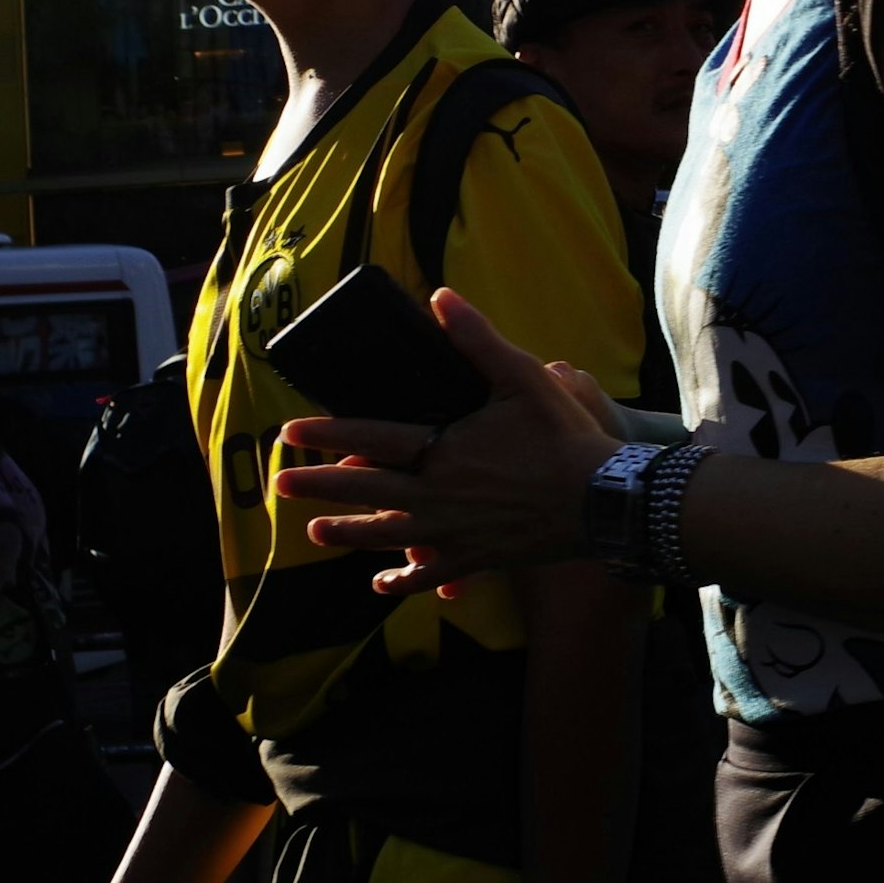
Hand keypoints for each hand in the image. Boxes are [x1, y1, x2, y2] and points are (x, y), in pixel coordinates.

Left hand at [272, 290, 623, 597]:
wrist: (602, 501)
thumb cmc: (563, 437)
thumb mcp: (524, 378)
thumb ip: (477, 340)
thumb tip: (441, 298)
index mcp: (444, 449)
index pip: (371, 439)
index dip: (328, 434)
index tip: (290, 432)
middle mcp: (437, 495)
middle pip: (366, 491)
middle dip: (318, 486)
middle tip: (280, 483)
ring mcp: (453, 532)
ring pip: (387, 535)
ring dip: (348, 532)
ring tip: (316, 530)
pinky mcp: (474, 558)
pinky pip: (428, 575)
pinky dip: (402, 580)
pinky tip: (381, 584)